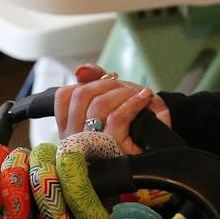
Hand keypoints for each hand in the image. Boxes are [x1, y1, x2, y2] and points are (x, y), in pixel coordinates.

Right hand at [54, 63, 172, 155]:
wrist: (156, 138)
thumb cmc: (132, 116)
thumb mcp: (113, 94)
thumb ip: (95, 79)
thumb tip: (79, 70)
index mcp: (69, 127)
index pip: (64, 96)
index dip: (88, 83)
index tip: (107, 86)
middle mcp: (74, 138)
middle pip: (81, 95)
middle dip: (107, 84)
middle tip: (125, 88)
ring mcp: (91, 145)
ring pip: (99, 105)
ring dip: (123, 93)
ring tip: (137, 94)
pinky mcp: (111, 148)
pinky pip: (117, 117)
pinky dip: (135, 102)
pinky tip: (145, 98)